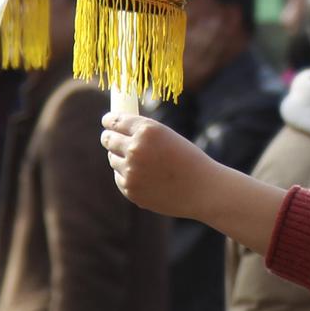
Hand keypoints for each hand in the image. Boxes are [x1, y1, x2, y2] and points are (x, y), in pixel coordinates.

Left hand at [101, 111, 220, 216]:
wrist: (203, 190)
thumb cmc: (188, 160)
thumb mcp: (167, 137)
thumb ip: (143, 133)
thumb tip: (115, 129)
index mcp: (147, 130)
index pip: (115, 121)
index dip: (108, 120)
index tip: (107, 122)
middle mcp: (135, 149)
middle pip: (108, 139)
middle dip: (109, 137)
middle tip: (110, 138)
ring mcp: (131, 171)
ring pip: (112, 159)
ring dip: (120, 158)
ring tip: (141, 162)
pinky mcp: (130, 190)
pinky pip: (120, 178)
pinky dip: (128, 176)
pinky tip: (146, 178)